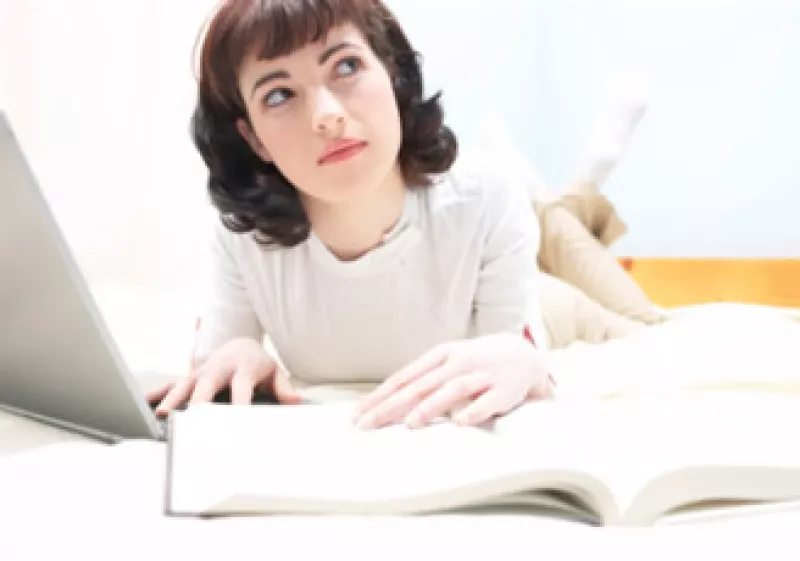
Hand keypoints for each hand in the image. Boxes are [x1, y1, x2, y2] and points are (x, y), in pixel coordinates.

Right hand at [150, 338, 302, 414]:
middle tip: (194, 419)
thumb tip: (295, 402)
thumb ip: (284, 388)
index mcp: (242, 370)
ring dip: (174, 399)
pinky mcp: (189, 377)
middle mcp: (218, 370)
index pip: (241, 388)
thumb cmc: (257, 366)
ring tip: (163, 415)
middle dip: (200, 402)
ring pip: (184, 385)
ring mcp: (201, 373)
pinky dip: (156, 394)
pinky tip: (141, 405)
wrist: (239, 346)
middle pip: (208, 385)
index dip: (239, 404)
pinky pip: (169, 385)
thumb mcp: (274, 373)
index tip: (236, 421)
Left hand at [352, 333, 552, 429]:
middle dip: (393, 405)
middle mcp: (459, 362)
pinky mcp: (505, 389)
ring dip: (431, 406)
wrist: (523, 355)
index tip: (358, 414)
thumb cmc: (474, 363)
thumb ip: (421, 382)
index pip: (404, 376)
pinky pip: (488, 402)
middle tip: (369, 424)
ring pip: (453, 388)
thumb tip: (385, 405)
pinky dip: (474, 411)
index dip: (380, 396)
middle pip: (421, 384)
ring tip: (410, 424)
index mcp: (440, 355)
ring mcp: (483, 374)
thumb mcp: (446, 364)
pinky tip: (459, 424)